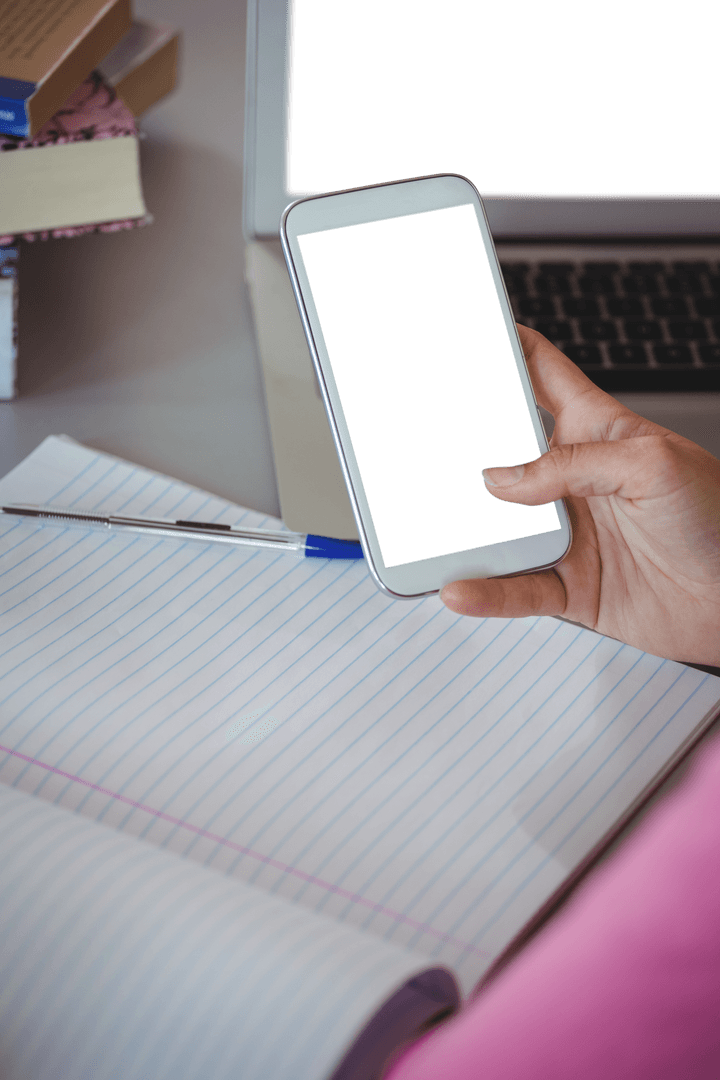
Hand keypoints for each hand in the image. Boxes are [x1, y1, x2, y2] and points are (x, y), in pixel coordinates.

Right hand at [440, 325, 719, 666]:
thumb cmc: (717, 518)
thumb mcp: (652, 464)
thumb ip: (571, 465)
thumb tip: (499, 480)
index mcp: (595, 428)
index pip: (538, 372)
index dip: (502, 345)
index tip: (460, 329)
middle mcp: (572, 479)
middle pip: (498, 450)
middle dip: (456, 441)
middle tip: (413, 435)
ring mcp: (567, 532)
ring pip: (495, 527)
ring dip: (460, 529)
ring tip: (424, 528)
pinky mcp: (569, 586)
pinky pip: (514, 589)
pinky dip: (484, 591)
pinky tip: (459, 588)